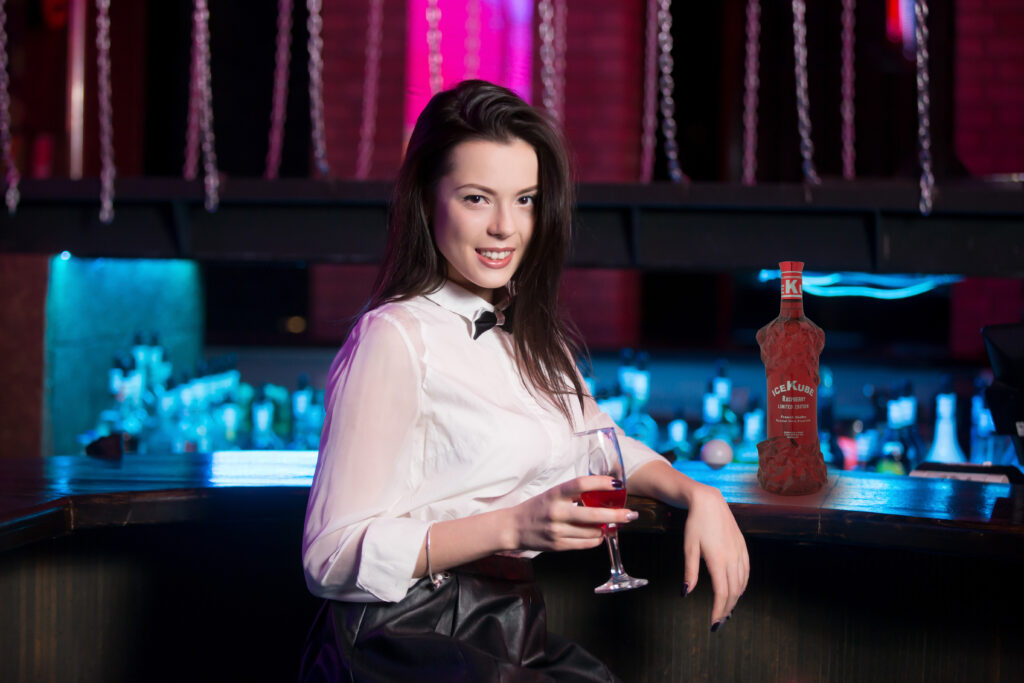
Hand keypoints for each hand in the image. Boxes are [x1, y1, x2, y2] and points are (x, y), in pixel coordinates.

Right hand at [509, 475, 637, 551]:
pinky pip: (585, 544)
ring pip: (592, 531)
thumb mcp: (552, 494)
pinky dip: (596, 539)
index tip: (617, 484)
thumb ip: (574, 494)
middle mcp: (556, 511)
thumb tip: (603, 493)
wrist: (514, 528)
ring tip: (611, 525)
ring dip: (606, 529)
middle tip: (630, 514)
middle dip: (616, 515)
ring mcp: (557, 530)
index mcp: (555, 494)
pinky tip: (599, 535)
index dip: (601, 482)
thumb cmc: (537, 508)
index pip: (581, 484)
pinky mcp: (558, 546)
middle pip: (592, 513)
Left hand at [682, 483, 748, 628]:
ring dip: (736, 599)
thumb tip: (686, 593)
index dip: (718, 610)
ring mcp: (740, 552)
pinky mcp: (743, 547)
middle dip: (727, 609)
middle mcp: (732, 558)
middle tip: (719, 621)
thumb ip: (690, 571)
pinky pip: (746, 571)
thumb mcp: (689, 547)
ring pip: (742, 583)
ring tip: (727, 610)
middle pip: (734, 592)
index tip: (713, 623)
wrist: (709, 502)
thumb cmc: (695, 524)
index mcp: (718, 560)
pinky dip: (743, 585)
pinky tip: (738, 590)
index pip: (722, 593)